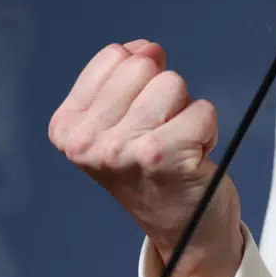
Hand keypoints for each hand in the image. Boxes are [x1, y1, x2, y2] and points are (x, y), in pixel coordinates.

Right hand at [48, 41, 244, 276]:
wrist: (183, 228)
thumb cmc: (154, 167)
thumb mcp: (119, 121)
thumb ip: (125, 76)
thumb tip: (146, 49)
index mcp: (67, 127)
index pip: (116, 56)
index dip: (143, 76)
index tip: (140, 116)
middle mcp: (87, 141)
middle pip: (145, 64)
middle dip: (165, 92)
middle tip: (162, 132)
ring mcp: (121, 150)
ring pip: (173, 83)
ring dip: (186, 112)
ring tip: (176, 146)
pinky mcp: (161, 158)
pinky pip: (203, 110)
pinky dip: (208, 130)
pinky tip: (193, 159)